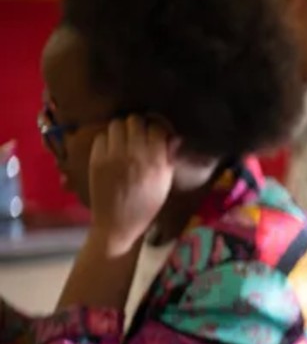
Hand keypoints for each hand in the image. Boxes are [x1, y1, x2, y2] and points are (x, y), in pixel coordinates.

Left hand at [87, 116, 177, 254]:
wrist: (118, 223)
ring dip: (121, 130)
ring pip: (116, 124)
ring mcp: (114, 156)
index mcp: (156, 161)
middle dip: (138, 126)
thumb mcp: (165, 182)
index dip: (157, 129)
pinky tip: (111, 150)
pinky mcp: (97, 159)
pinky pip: (102, 137)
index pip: (157, 128)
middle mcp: (135, 154)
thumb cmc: (146, 205)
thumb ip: (168, 158)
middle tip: (138, 135)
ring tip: (124, 141)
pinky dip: (107, 140)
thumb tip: (173, 137)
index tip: (155, 135)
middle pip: (135, 120)